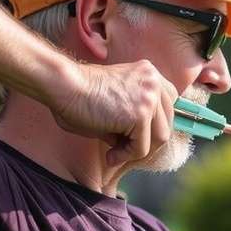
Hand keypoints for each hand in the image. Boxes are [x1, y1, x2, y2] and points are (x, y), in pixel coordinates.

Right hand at [49, 60, 178, 166]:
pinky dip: (126, 156)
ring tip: (115, 155)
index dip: (152, 127)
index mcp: (149, 74)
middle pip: (166, 124)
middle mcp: (154, 82)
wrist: (62, 85)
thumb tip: (142, 143)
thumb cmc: (78, 94)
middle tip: (122, 151)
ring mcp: (150, 98)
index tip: (133, 139)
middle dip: (146, 142)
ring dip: (137, 151)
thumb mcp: (117, 101)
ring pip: (159, 138)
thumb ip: (134, 116)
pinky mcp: (140, 115)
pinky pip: (142, 147)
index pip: (168, 107)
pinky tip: (110, 156)